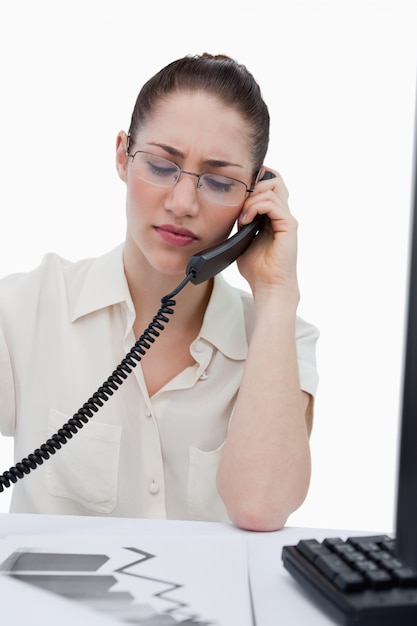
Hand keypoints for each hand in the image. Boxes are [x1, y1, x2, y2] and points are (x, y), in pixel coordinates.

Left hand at [236, 168, 298, 295]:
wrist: (268, 286)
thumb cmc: (257, 269)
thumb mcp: (243, 240)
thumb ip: (241, 223)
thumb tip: (231, 211)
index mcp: (273, 216)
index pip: (269, 185)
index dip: (254, 182)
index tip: (236, 194)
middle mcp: (283, 214)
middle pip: (275, 179)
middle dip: (253, 184)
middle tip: (238, 201)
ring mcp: (287, 219)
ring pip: (272, 188)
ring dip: (251, 198)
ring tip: (241, 217)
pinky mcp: (289, 226)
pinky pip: (272, 204)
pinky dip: (255, 207)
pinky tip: (245, 221)